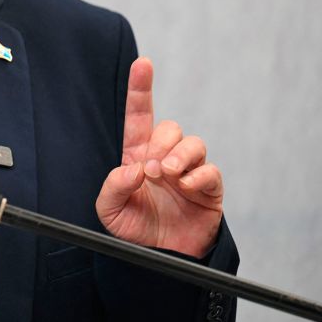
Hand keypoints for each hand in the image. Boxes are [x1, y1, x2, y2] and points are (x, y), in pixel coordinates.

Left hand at [95, 57, 222, 257]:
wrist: (159, 258)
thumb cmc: (135, 229)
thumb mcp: (109, 210)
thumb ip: (113, 187)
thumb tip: (135, 168)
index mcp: (138, 156)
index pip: (139, 116)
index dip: (141, 89)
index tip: (143, 63)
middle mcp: (164, 159)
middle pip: (170, 128)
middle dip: (162, 143)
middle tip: (153, 169)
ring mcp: (188, 172)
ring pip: (194, 143)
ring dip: (181, 155)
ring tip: (168, 174)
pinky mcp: (208, 190)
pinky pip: (211, 171)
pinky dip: (200, 176)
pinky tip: (186, 187)